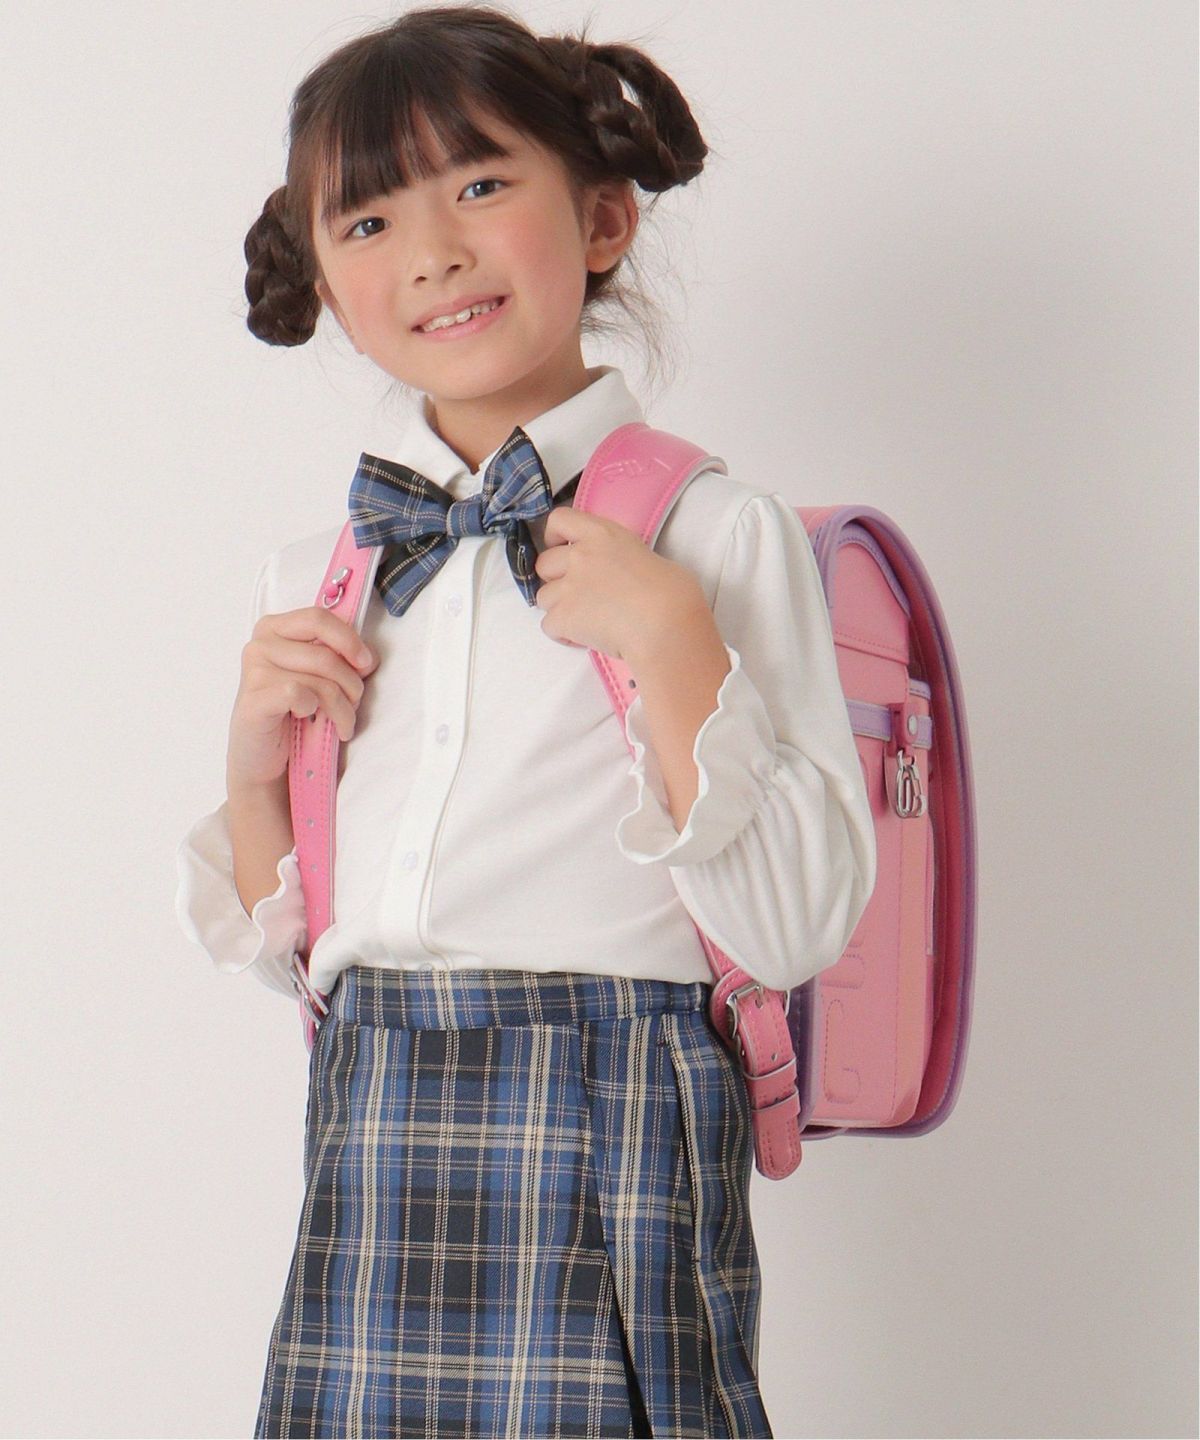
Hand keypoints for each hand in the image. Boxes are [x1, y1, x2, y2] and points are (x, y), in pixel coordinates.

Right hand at [226, 606, 377, 790]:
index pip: (319, 619)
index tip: (365, 663)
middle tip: (354, 704)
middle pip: (326, 654)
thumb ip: (341, 658)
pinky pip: (300, 695)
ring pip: (320, 680)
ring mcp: (253, 671)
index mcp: (275, 629)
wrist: (262, 757)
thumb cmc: (292, 713)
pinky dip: (316, 711)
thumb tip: (369, 657)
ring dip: (342, 707)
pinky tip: (311, 720)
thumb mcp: (319, 677)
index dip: (349, 640)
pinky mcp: (254, 700)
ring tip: (342, 723)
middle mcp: (260, 645)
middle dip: (351, 684)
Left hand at [533, 506, 705, 662]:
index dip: (554, 535)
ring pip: (543, 597)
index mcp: (602, 534)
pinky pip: (549, 626)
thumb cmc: (672, 592)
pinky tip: (584, 638)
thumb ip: (624, 559)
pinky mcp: (564, 617)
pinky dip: (563, 634)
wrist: (665, 625)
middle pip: (544, 563)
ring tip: (584, 620)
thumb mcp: (650, 558)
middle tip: (578, 594)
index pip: (560, 519)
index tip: (561, 547)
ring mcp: (568, 587)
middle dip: (555, 579)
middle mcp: (580, 556)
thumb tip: (626, 577)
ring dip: (559, 608)